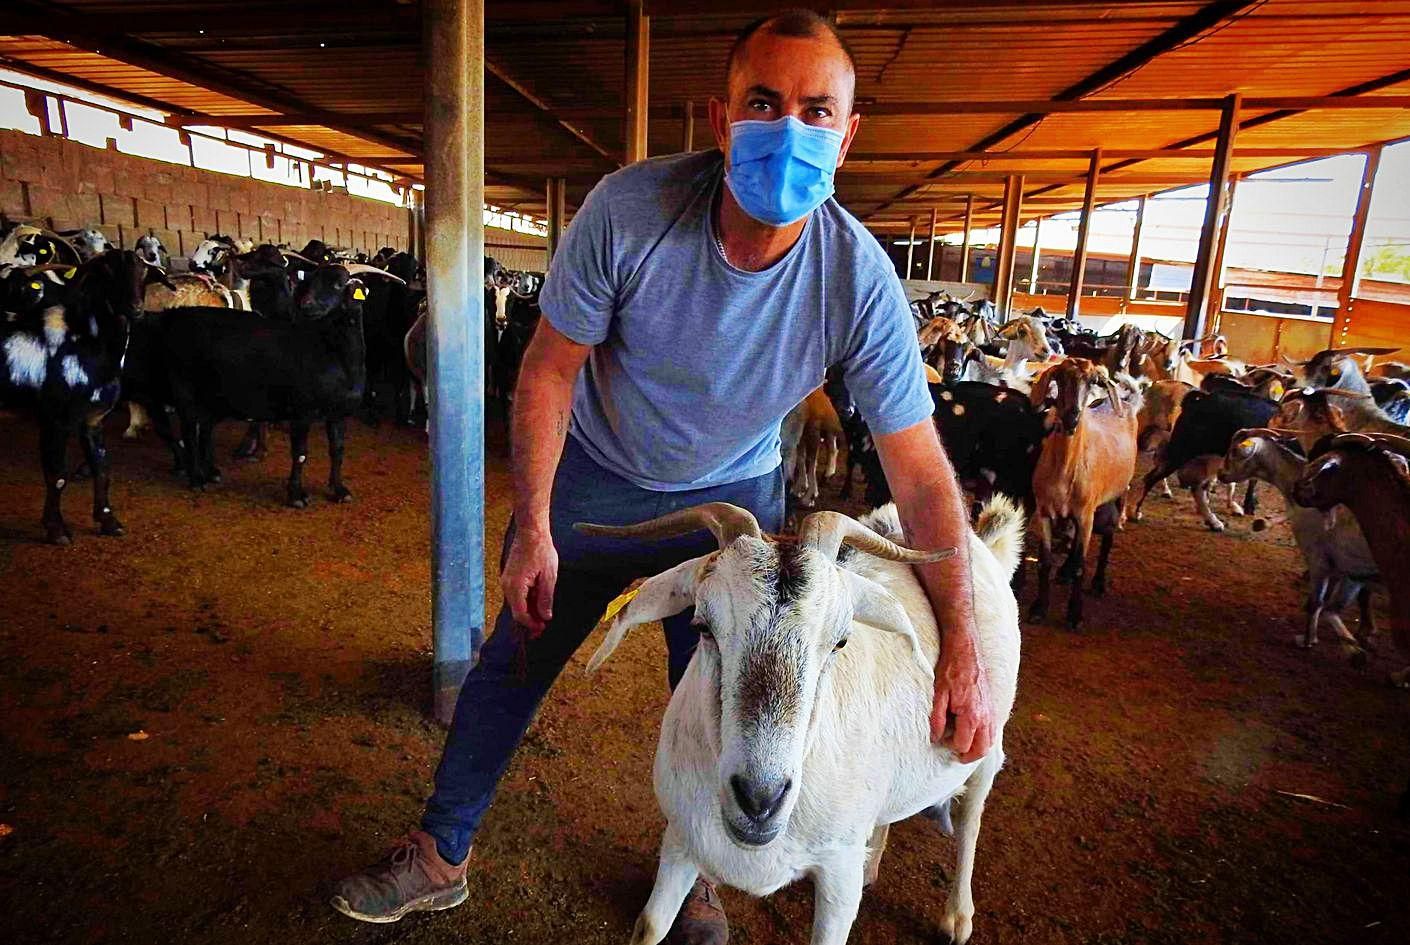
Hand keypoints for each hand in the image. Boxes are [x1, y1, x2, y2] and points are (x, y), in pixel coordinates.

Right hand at [501, 522, 557, 636]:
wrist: (531, 531)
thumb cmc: (540, 550)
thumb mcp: (549, 576)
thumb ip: (545, 599)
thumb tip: (545, 617)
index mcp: (516, 587)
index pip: (520, 614)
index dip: (531, 624)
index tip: (542, 629)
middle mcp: (507, 585)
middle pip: (517, 611)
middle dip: (530, 620)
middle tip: (543, 626)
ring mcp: (506, 580)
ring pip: (516, 603)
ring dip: (529, 609)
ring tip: (543, 613)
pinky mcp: (509, 576)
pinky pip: (516, 594)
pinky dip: (526, 600)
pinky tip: (537, 599)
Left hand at [929, 628, 993, 762]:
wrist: (965, 648)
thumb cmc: (950, 669)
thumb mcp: (938, 694)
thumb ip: (936, 718)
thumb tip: (935, 738)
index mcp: (971, 715)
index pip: (963, 744)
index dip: (950, 746)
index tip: (941, 740)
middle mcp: (985, 716)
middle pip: (981, 749)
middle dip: (968, 755)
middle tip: (955, 754)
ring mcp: (991, 710)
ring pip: (989, 741)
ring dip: (978, 747)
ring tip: (963, 745)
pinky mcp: (992, 704)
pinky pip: (992, 729)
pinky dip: (984, 737)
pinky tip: (972, 732)